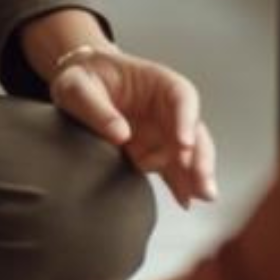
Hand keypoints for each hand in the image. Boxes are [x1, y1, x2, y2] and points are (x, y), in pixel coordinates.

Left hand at [48, 46, 217, 208]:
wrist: (77, 89)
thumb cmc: (82, 78)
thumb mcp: (77, 86)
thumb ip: (97, 109)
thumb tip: (122, 135)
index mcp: (155, 81)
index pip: (181, 96)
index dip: (187, 119)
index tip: (184, 144)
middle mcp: (165, 107)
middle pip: (193, 129)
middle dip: (200, 156)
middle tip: (202, 182)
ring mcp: (160, 130)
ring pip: (188, 153)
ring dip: (196, 175)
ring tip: (201, 197)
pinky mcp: (152, 150)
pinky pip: (171, 168)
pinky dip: (178, 184)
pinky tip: (184, 201)